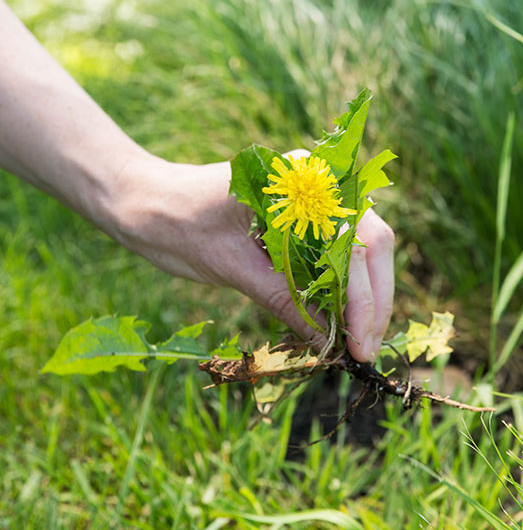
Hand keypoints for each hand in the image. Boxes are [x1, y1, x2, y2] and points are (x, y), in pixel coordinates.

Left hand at [115, 154, 393, 361]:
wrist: (143, 203)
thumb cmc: (176, 224)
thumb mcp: (232, 267)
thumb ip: (285, 301)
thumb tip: (330, 343)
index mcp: (299, 179)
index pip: (355, 241)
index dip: (364, 297)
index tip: (361, 344)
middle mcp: (315, 181)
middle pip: (371, 242)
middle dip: (372, 300)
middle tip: (365, 350)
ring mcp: (311, 197)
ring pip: (360, 249)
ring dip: (363, 295)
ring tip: (358, 340)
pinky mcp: (301, 218)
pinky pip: (335, 252)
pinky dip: (341, 286)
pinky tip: (340, 317)